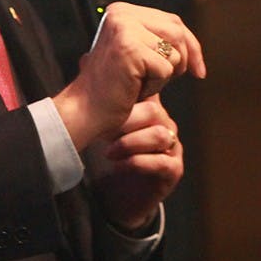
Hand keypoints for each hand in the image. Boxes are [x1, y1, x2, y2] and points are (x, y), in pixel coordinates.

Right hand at [53, 1, 205, 148]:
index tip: (198, 70)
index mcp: (121, 11)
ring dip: (165, 75)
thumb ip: (155, 39)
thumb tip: (190, 41)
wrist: (87, 109)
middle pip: (177, 32)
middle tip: (173, 79)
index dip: (191, 45)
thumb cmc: (112, 87)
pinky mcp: (130, 49)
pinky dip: (157, 85)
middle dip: (185, 59)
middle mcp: (121, 14)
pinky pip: (166, 68)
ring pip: (174, 51)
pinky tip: (135, 89)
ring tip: (142, 83)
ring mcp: (124, 29)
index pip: (171, 21)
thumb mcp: (136, 53)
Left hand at [90, 95, 182, 232]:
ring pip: (157, 135)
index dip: (137, 90)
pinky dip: (136, 162)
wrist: (116, 195)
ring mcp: (173, 148)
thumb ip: (107, 101)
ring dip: (129, 143)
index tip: (113, 100)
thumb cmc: (112, 156)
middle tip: (103, 132)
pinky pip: (160, 161)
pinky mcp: (174, 170)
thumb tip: (87, 65)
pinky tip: (119, 165)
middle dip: (124, 121)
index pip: (152, 89)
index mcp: (152, 110)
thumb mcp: (109, 126)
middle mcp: (166, 126)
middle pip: (153, 111)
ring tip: (109, 151)